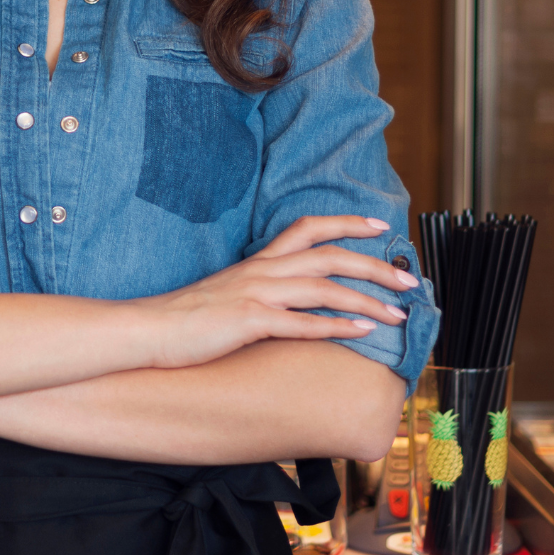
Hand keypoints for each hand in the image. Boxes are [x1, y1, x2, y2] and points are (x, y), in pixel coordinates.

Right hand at [130, 215, 419, 369]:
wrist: (143, 329)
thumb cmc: (182, 319)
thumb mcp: (225, 293)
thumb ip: (257, 291)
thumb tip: (287, 301)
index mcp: (256, 262)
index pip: (308, 228)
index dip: (347, 223)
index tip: (380, 225)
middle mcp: (260, 272)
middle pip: (328, 256)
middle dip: (374, 265)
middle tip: (410, 280)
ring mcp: (254, 295)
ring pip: (323, 288)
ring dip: (366, 299)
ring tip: (398, 313)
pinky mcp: (246, 322)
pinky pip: (300, 323)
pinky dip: (335, 326)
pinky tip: (362, 332)